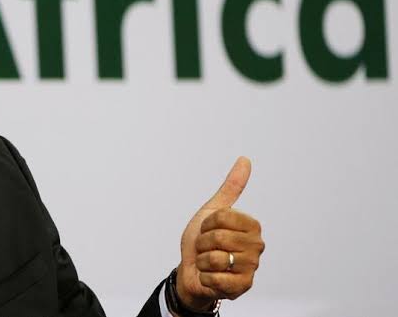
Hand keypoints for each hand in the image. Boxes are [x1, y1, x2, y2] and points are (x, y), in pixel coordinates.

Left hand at [175, 157, 264, 310]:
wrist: (191, 270)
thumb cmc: (202, 240)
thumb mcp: (212, 211)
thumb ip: (230, 188)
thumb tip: (245, 160)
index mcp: (252, 226)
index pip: (222, 216)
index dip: (207, 223)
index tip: (208, 229)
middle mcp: (257, 246)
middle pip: (219, 237)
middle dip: (203, 243)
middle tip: (206, 248)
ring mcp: (251, 268)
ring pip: (216, 258)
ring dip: (203, 261)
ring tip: (208, 262)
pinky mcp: (243, 287)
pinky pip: (216, 278)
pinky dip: (205, 277)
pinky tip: (210, 276)